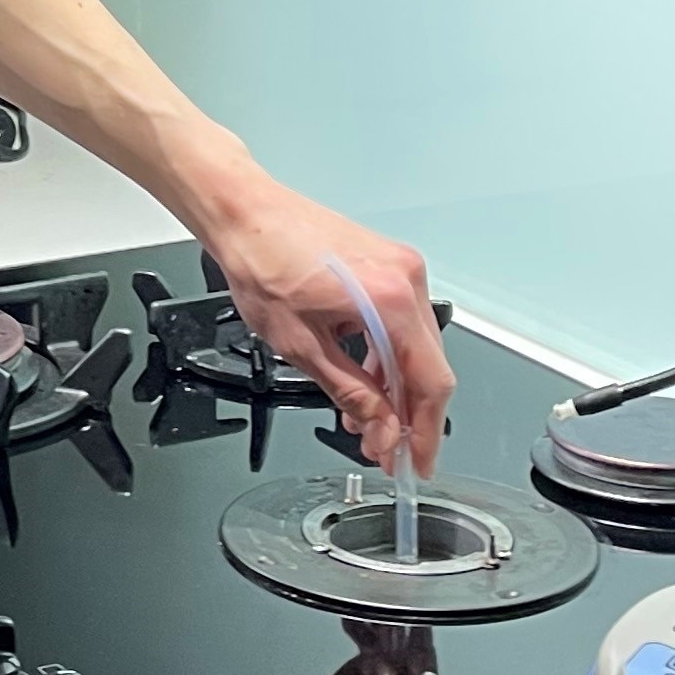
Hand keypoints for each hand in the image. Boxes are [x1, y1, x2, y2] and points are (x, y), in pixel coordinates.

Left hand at [202, 181, 449, 472]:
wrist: (245, 213)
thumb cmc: (262, 262)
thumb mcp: (301, 346)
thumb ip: (350, 392)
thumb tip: (380, 427)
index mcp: (392, 300)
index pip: (430, 381)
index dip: (425, 430)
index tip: (417, 461)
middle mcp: (407, 278)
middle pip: (427, 365)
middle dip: (407, 414)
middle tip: (386, 449)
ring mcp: (400, 267)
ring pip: (413, 346)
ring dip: (394, 388)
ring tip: (366, 422)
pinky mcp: (386, 264)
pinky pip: (399, 321)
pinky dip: (385, 356)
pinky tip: (364, 381)